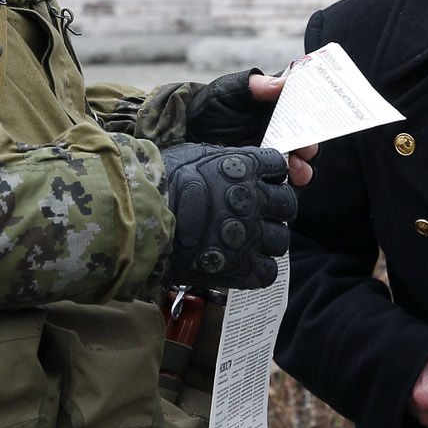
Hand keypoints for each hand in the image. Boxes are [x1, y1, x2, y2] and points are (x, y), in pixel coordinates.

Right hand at [159, 144, 295, 291]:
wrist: (140, 218)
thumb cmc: (160, 183)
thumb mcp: (194, 155)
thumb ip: (222, 161)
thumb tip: (231, 165)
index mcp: (246, 166)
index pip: (279, 167)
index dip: (270, 177)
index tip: (259, 183)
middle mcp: (256, 199)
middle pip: (286, 204)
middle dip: (274, 210)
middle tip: (254, 216)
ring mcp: (251, 234)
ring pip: (280, 240)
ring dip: (266, 241)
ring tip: (244, 242)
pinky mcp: (241, 267)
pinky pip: (267, 272)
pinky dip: (257, 270)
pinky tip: (240, 264)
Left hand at [184, 69, 314, 184]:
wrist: (186, 137)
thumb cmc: (211, 109)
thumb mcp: (229, 91)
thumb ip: (254, 86)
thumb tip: (283, 83)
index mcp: (279, 109)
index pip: (306, 111)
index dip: (315, 114)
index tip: (316, 118)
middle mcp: (282, 132)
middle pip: (308, 139)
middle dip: (310, 144)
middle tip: (305, 148)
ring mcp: (274, 155)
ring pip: (301, 164)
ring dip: (304, 167)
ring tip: (295, 168)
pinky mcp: (264, 175)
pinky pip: (283, 182)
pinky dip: (289, 183)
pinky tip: (282, 180)